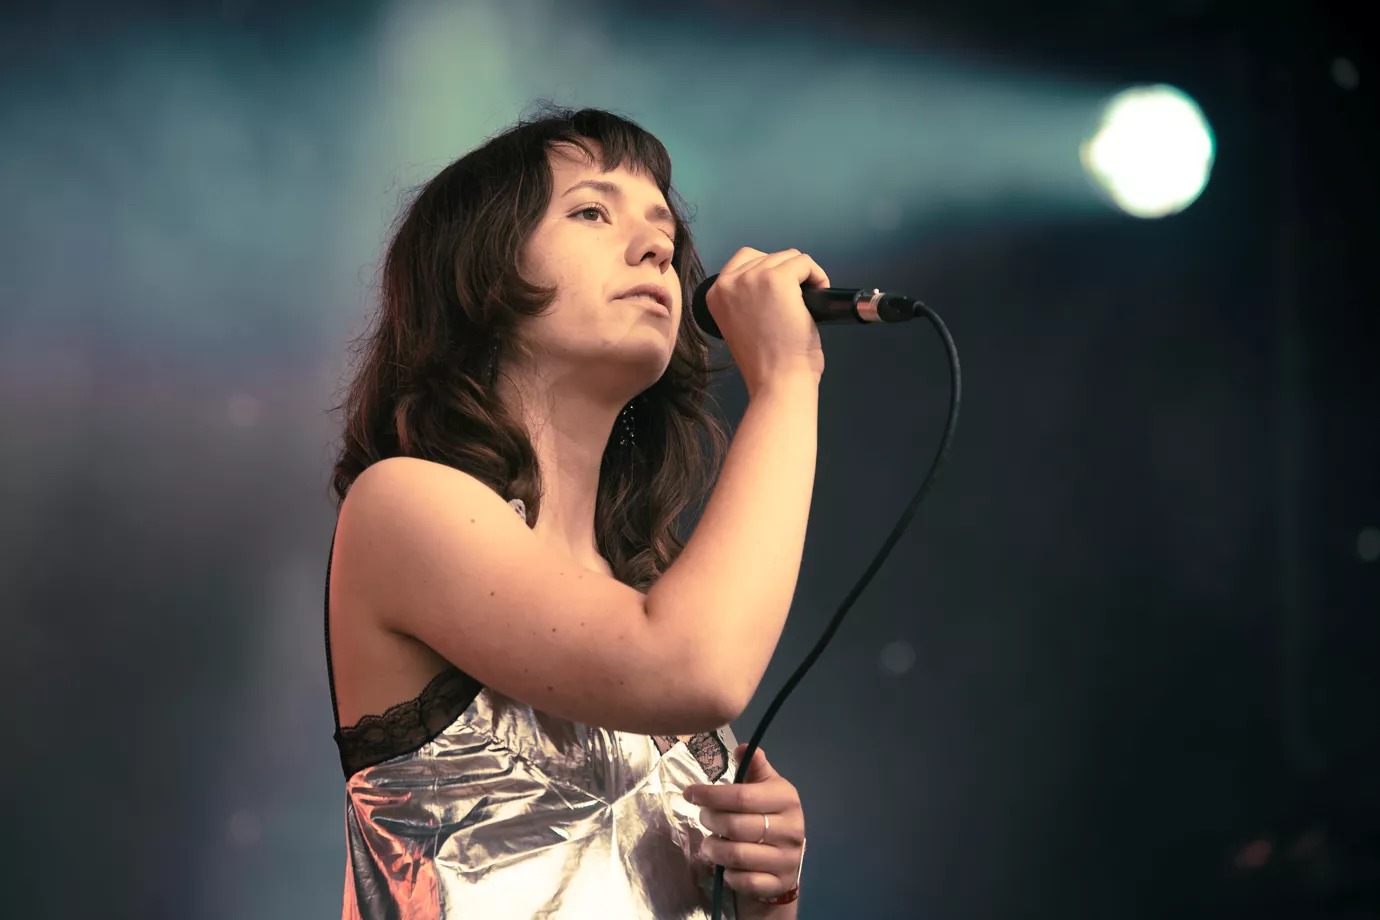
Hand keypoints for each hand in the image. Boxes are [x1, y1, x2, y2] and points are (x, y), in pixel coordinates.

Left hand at [685, 744, 805, 902]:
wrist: (787, 859)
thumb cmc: (769, 815)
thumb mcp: (765, 787)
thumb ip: (754, 766)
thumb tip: (742, 748)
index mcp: (786, 799)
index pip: (742, 797)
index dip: (711, 795)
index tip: (689, 793)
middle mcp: (792, 829)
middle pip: (736, 826)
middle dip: (710, 821)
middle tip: (703, 818)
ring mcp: (787, 859)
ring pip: (737, 856)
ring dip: (713, 849)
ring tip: (708, 843)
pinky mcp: (779, 884)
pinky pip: (745, 881)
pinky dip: (728, 874)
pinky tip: (725, 866)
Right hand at [707, 247, 829, 395]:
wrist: (777, 382)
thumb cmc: (766, 363)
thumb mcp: (741, 323)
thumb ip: (746, 298)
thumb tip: (771, 283)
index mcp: (715, 294)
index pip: (744, 260)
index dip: (768, 274)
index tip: (779, 297)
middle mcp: (728, 282)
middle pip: (768, 256)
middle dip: (787, 276)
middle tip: (795, 304)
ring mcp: (753, 278)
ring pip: (788, 257)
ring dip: (802, 276)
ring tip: (806, 304)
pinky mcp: (778, 279)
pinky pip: (804, 262)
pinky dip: (817, 276)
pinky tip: (818, 295)